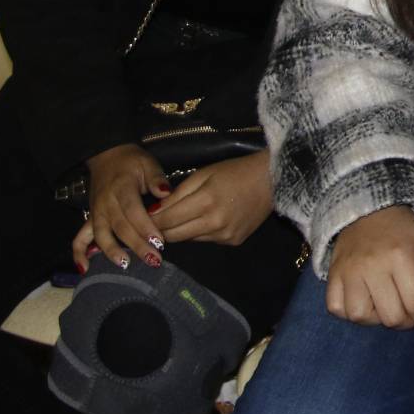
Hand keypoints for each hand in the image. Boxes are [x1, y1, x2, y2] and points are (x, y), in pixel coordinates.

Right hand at [71, 144, 168, 272]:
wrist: (107, 156)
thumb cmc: (132, 162)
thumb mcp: (147, 163)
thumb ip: (157, 178)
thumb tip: (166, 193)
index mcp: (122, 187)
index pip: (133, 211)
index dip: (145, 227)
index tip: (159, 242)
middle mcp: (106, 202)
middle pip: (120, 227)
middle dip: (136, 245)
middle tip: (153, 260)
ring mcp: (96, 212)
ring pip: (101, 235)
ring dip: (112, 252)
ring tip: (126, 265)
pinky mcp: (90, 218)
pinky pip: (79, 238)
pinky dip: (79, 254)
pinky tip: (85, 269)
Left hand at [150, 153, 273, 246]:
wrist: (272, 180)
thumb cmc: (235, 171)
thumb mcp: (203, 174)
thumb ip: (177, 194)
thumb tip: (154, 212)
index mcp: (205, 202)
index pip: (167, 219)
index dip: (151, 220)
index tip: (141, 217)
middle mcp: (214, 224)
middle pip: (174, 236)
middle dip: (161, 229)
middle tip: (155, 221)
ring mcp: (225, 236)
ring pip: (189, 240)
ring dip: (181, 230)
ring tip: (182, 217)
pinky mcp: (233, 242)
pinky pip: (206, 240)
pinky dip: (200, 231)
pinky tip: (207, 219)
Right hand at [326, 205, 413, 328]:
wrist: (367, 208)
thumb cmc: (401, 228)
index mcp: (399, 257)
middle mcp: (372, 267)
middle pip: (390, 316)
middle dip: (405, 322)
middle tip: (410, 316)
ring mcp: (349, 272)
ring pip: (360, 316)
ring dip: (376, 319)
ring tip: (385, 309)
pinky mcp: (332, 275)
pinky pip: (336, 307)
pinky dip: (349, 312)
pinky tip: (364, 304)